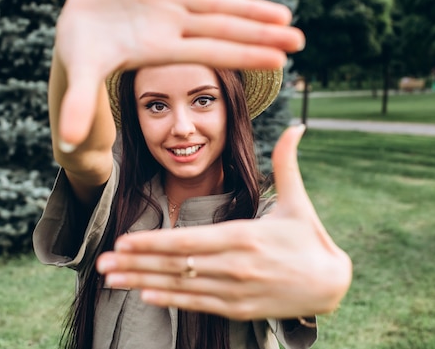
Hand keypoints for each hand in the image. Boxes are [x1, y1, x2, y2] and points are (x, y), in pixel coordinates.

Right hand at [54, 0, 304, 146]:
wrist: (75, 24)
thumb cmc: (80, 54)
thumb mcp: (80, 76)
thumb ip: (80, 106)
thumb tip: (66, 143)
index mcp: (162, 49)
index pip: (213, 52)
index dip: (246, 53)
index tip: (281, 59)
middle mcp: (172, 26)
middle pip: (226, 29)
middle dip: (261, 32)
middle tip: (301, 39)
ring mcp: (168, 2)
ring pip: (218, 3)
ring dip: (251, 7)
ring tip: (285, 14)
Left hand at [96, 125, 351, 318]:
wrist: (332, 285)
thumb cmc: (310, 239)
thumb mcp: (299, 200)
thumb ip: (287, 163)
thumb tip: (298, 126)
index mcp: (244, 236)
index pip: (187, 241)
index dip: (152, 242)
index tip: (122, 241)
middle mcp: (235, 267)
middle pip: (176, 266)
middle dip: (136, 265)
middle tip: (102, 264)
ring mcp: (236, 292)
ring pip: (181, 287)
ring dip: (143, 283)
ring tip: (112, 281)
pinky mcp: (239, 309)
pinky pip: (198, 305)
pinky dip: (170, 301)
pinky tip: (146, 296)